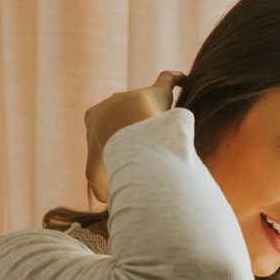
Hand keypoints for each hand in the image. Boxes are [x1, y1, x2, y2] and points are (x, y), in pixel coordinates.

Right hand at [84, 69, 186, 203]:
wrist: (125, 128)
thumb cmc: (110, 152)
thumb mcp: (97, 175)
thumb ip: (99, 186)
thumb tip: (104, 200)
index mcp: (94, 117)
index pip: (100, 126)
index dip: (109, 140)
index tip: (118, 152)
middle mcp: (113, 102)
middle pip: (123, 113)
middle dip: (132, 126)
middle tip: (144, 143)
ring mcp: (135, 95)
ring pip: (145, 103)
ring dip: (154, 112)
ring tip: (166, 125)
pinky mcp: (157, 91)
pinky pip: (168, 80)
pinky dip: (175, 80)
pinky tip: (184, 82)